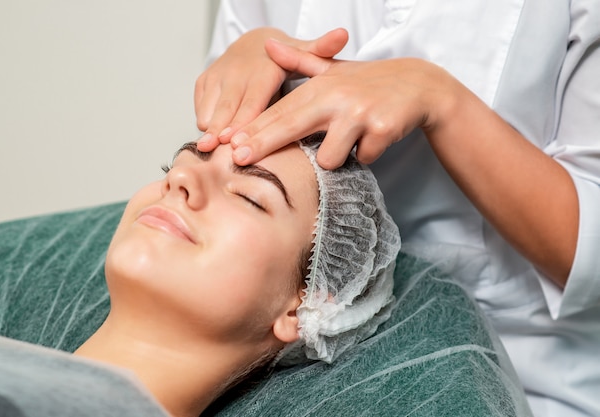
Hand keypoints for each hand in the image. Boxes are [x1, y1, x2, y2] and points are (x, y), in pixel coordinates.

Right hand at [195, 28, 347, 151]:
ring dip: (210, 128)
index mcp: (263, 71)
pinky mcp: (204, 82)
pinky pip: (201, 106)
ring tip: (207, 148)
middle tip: (216, 150)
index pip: (253, 100)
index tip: (236, 138)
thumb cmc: (282, 61)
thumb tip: (343, 35)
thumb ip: (321, 50)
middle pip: (229, 106)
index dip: (244, 119)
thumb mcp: (303, 53)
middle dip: (221, 128)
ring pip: (211, 107)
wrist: (253, 43)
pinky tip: (209, 140)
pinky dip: (204, 122)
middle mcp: (237, 72)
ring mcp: (218, 76)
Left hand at [230, 40, 458, 168]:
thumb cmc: (368, 82)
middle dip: (262, 145)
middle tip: (238, 159)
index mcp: (321, 86)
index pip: (282, 110)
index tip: (230, 143)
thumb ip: (299, 62)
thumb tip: (268, 45)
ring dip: (337, 157)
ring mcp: (359, 114)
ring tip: (350, 140)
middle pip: (292, 127)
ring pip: (330, 156)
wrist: (419, 85)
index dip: (254, 128)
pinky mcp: (381, 129)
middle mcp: (337, 97)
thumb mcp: (333, 70)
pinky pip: (361, 158)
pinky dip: (366, 155)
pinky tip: (374, 139)